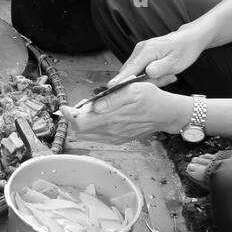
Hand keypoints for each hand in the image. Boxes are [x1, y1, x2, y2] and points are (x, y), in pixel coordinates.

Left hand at [58, 82, 188, 143]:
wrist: (166, 114)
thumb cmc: (151, 98)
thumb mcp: (133, 90)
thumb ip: (112, 99)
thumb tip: (94, 106)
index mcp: (112, 118)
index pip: (80, 123)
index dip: (69, 115)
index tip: (65, 106)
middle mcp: (111, 131)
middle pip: (80, 131)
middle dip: (74, 118)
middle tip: (76, 107)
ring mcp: (115, 138)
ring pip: (87, 135)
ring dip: (83, 124)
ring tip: (87, 111)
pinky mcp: (119, 140)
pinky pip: (98, 137)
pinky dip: (93, 128)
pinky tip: (99, 117)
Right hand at [110, 27, 209, 87]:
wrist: (189, 39)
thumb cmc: (184, 50)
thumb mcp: (176, 62)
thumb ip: (161, 68)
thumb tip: (147, 73)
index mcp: (148, 50)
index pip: (130, 68)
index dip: (121, 79)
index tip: (111, 87)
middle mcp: (140, 49)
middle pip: (129, 71)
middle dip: (138, 82)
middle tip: (161, 83)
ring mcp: (139, 50)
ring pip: (133, 70)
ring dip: (144, 79)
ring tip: (166, 76)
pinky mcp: (141, 54)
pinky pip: (137, 68)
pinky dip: (145, 74)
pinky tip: (161, 74)